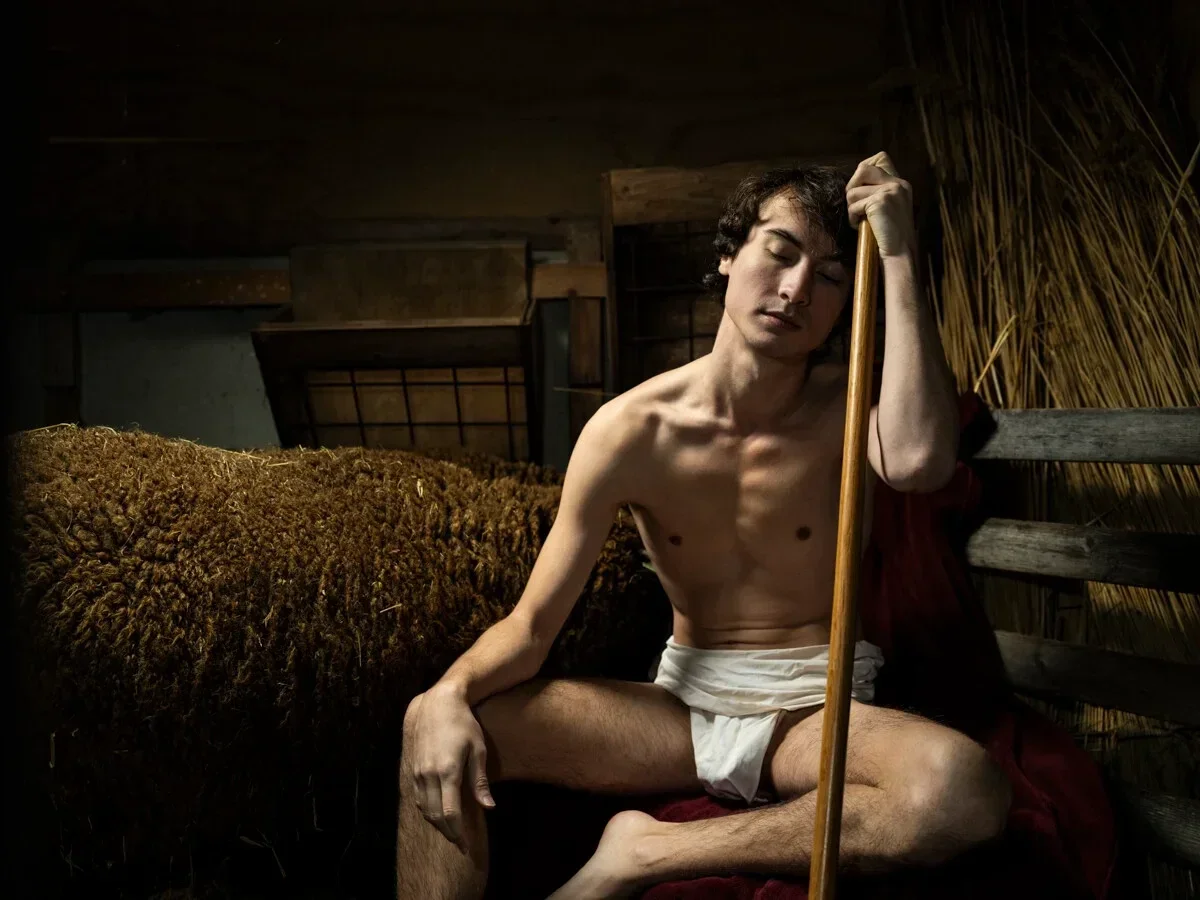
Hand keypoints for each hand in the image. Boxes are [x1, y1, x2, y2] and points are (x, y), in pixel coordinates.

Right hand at [404, 687, 495, 848]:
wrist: (438, 703)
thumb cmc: (464, 724)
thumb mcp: (478, 750)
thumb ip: (480, 781)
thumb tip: (489, 806)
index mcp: (448, 772)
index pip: (450, 812)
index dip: (457, 832)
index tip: (466, 843)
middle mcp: (429, 775)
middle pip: (435, 815)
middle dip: (448, 831)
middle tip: (460, 842)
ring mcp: (418, 771)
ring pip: (425, 808)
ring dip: (437, 822)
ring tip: (451, 830)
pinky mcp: (413, 767)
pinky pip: (419, 797)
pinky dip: (428, 809)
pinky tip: (438, 811)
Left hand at [846, 151, 916, 259]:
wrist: (899, 252)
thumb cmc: (889, 234)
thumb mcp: (889, 207)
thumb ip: (879, 191)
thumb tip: (856, 180)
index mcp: (901, 183)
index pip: (880, 157)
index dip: (864, 170)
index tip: (861, 189)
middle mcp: (898, 183)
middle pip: (863, 168)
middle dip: (852, 187)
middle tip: (856, 205)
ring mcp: (890, 191)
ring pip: (853, 190)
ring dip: (851, 207)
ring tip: (862, 220)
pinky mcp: (880, 201)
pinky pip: (853, 205)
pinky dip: (853, 218)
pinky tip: (862, 226)